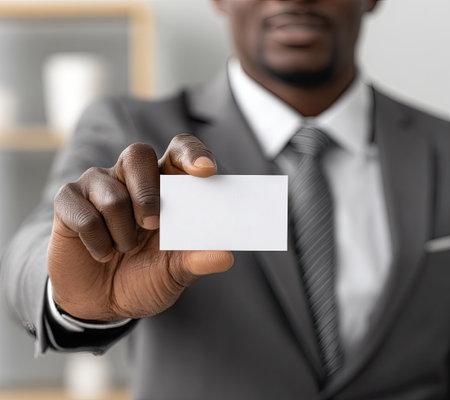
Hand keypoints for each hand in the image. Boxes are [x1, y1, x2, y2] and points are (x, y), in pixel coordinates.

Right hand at [48, 134, 233, 320]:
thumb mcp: (174, 273)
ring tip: (125, 250)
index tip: (205, 171)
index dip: (192, 154)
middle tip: (153, 224)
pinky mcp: (69, 202)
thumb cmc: (143, 278)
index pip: (178, 151)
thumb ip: (196, 261)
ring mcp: (97, 187)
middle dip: (147, 192)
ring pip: (111, 192)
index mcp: (164, 187)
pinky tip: (102, 255)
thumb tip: (225, 256)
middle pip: (138, 154)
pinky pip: (83, 214)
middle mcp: (130, 179)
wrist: (102, 303)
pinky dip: (97, 242)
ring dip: (122, 232)